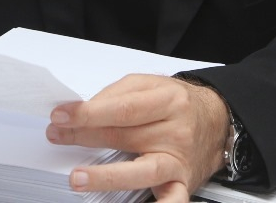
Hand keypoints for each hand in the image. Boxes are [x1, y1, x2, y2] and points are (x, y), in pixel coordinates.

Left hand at [45, 74, 227, 201]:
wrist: (218, 121)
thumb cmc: (179, 103)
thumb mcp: (150, 85)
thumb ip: (117, 94)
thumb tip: (84, 110)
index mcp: (167, 100)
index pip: (122, 108)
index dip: (88, 113)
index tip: (61, 115)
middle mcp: (175, 131)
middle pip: (126, 135)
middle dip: (85, 136)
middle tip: (57, 136)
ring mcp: (178, 160)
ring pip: (142, 170)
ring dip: (107, 176)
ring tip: (79, 177)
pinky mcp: (183, 183)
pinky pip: (172, 201)